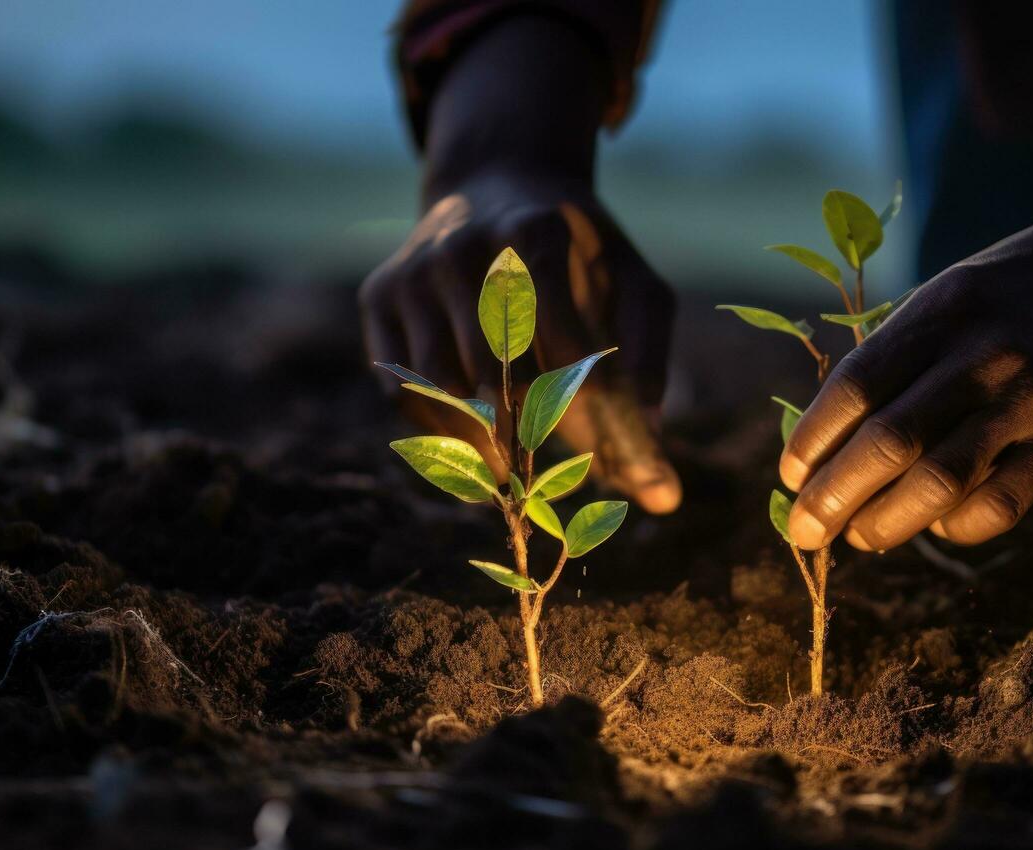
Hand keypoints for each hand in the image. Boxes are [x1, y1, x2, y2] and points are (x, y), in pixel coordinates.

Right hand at [360, 15, 680, 512]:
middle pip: (498, 377)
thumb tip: (654, 461)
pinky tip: (475, 442)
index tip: (607, 466)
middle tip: (558, 484)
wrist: (493, 183)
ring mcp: (413, 271)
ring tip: (516, 471)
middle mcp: (463, 247)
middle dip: (532, 438)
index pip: (561, 343)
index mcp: (535, 232)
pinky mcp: (379, 295)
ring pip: (445, 391)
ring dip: (484, 445)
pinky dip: (439, 429)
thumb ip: (649, 361)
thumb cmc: (579, 254)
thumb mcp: (632, 282)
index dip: (584, 411)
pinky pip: (401, 389)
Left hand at [779, 206, 1032, 550]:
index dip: (813, 440)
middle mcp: (981, 355)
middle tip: (804, 531)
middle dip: (833, 496)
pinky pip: (1000, 504)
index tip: (790, 477)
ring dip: (884, 522)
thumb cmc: (1010, 292)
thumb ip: (896, 359)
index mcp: (939, 313)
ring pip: (939, 481)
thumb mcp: (946, 296)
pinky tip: (936, 525)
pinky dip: (954, 526)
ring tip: (858, 537)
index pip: (856, 386)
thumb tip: (828, 448)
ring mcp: (1030, 399)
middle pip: (888, 442)